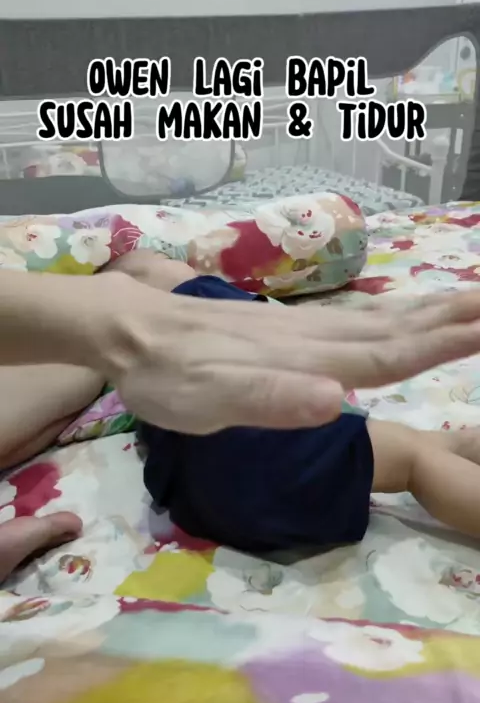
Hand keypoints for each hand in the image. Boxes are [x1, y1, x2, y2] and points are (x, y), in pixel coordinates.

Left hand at [94, 274, 479, 432]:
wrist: (131, 330)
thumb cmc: (167, 375)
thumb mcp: (208, 399)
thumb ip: (270, 401)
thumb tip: (337, 400)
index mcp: (306, 359)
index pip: (388, 354)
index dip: (441, 345)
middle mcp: (314, 338)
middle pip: (397, 328)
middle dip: (454, 317)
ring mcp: (301, 329)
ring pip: (381, 319)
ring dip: (431, 310)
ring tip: (473, 302)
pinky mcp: (286, 329)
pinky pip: (356, 320)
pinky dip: (392, 315)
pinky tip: (398, 317)